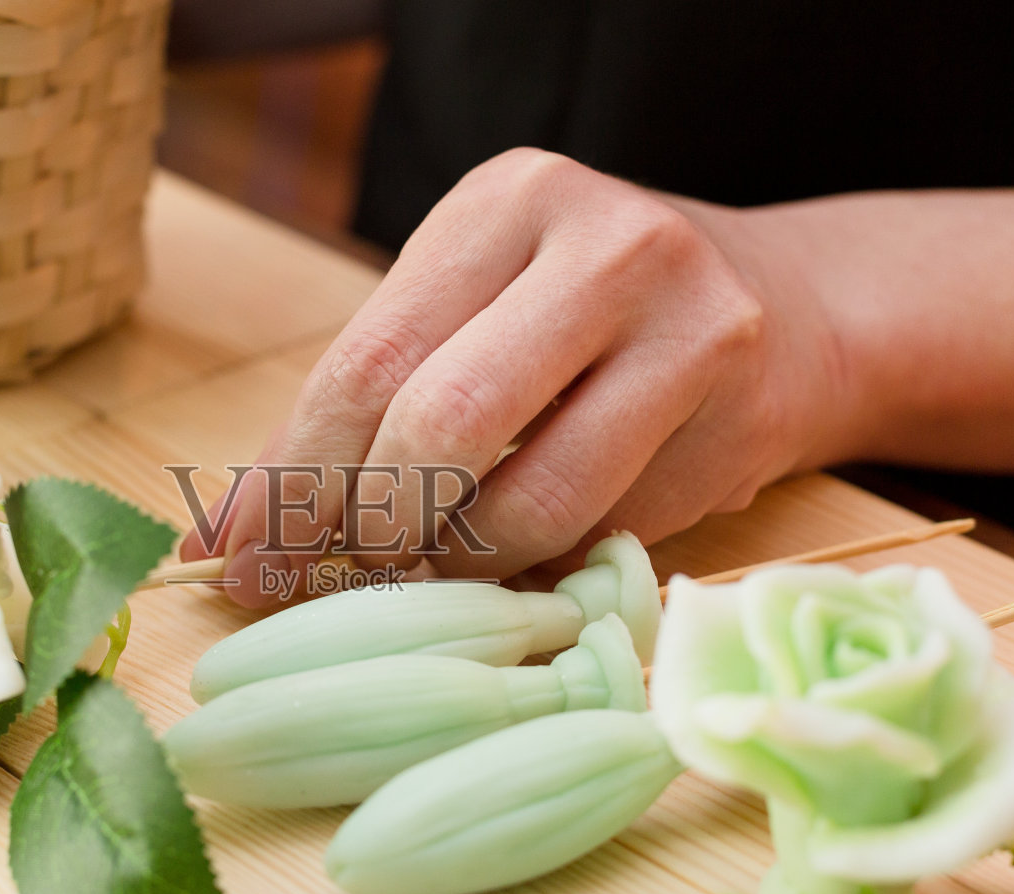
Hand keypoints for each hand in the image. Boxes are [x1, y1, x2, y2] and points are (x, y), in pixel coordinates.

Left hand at [185, 148, 857, 605]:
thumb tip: (223, 536)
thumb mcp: (470, 321)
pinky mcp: (738, 409)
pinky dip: (541, 565)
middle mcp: (601, 243)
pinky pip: (603, 530)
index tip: (242, 559)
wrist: (790, 311)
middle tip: (344, 571)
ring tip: (440, 562)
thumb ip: (355, 413)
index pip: (367, 360)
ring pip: (530, 499)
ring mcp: (687, 320)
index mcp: (502, 202)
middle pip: (437, 425)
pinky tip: (526, 551)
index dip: (293, 478)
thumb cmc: (586, 325)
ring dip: (462, 564)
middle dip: (370, 526)